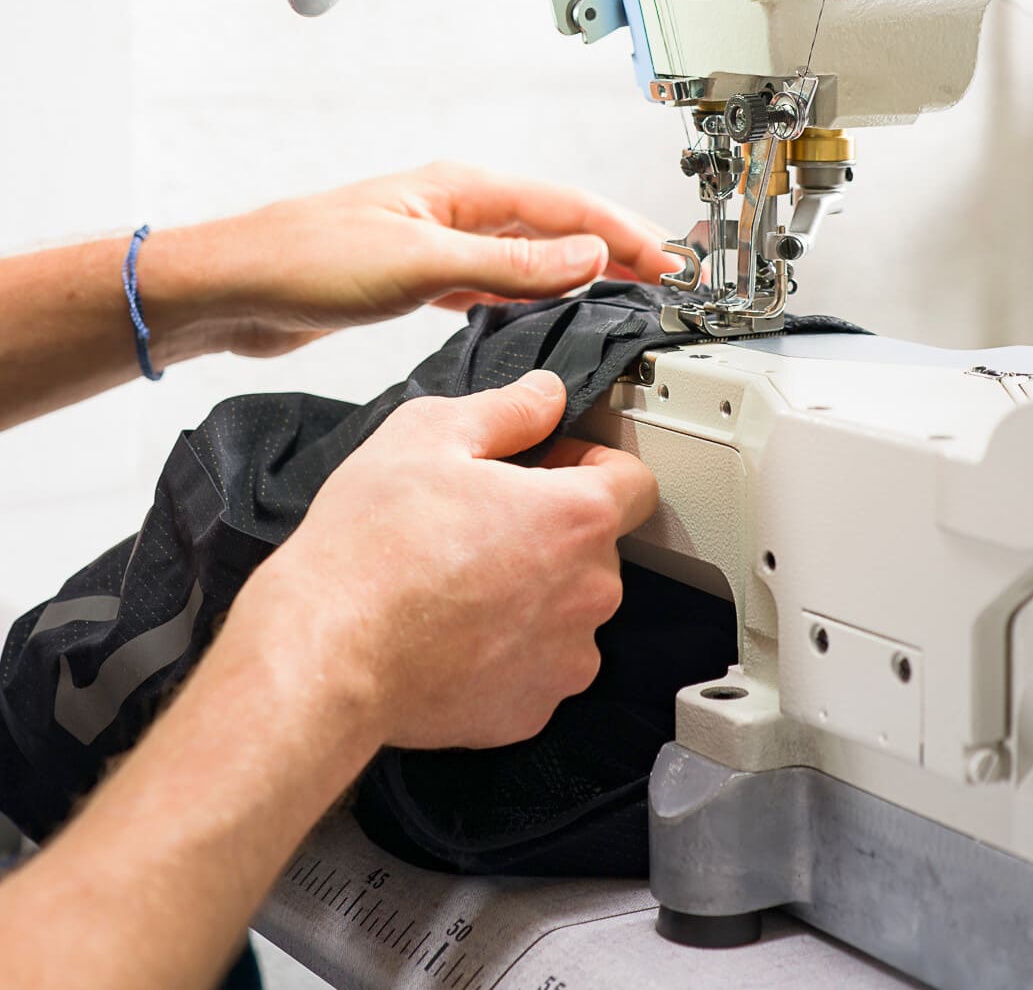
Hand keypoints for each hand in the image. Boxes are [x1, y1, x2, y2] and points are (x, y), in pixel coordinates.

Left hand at [147, 162, 667, 359]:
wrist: (235, 289)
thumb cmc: (306, 261)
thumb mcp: (420, 265)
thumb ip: (508, 265)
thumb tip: (586, 257)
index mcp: (460, 189)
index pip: (566, 207)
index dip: (624, 232)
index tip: (669, 257)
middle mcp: (453, 207)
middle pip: (553, 224)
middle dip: (612, 246)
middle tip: (664, 273)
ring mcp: (435, 240)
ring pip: (526, 251)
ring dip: (575, 268)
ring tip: (621, 286)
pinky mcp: (415, 275)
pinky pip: (492, 279)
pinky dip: (527, 290)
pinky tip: (540, 305)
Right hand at [245, 370, 657, 750]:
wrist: (326, 652)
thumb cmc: (371, 547)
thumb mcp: (429, 435)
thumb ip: (506, 409)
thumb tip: (544, 395)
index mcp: (576, 520)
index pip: (633, 481)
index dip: (589, 463)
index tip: (544, 467)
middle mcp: (589, 594)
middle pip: (596, 546)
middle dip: (550, 528)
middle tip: (480, 521)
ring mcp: (564, 659)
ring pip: (567, 608)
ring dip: (532, 590)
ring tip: (457, 579)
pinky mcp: (532, 709)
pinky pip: (537, 663)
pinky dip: (507, 647)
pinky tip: (452, 629)